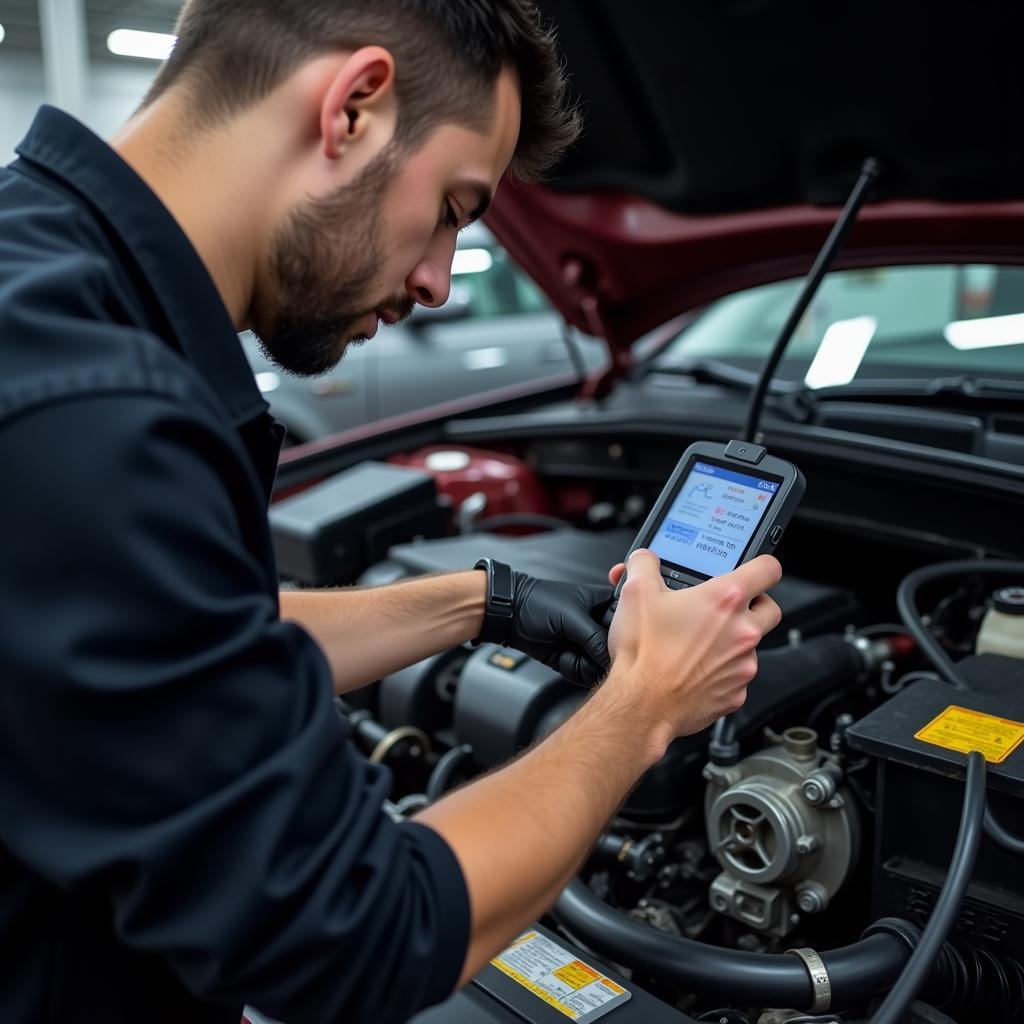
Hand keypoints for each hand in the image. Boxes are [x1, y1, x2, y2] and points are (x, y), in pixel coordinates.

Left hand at [506, 572, 613, 685]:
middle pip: (617, 652)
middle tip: (583, 648)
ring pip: (602, 667)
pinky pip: (585, 674)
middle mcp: (601, 626)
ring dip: (582, 663)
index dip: (623, 639)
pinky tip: (562, 656)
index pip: (629, 626)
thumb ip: (594, 637)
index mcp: (607, 605)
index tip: (611, 647)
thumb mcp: (570, 617)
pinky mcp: (578, 659)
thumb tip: (611, 658)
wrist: (512, 617)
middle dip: (598, 656)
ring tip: (568, 648)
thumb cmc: (539, 603)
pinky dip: (572, 669)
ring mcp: (590, 645)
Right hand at [604, 550, 781, 742]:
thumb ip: (644, 565)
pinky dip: (720, 672)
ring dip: (731, 641)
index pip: (768, 569)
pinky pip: (735, 676)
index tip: (753, 569)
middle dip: (752, 605)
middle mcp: (742, 632)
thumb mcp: (635, 592)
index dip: (761, 565)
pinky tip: (693, 669)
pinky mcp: (736, 694)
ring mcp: (743, 665)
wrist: (641, 704)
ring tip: (696, 642)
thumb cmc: (643, 652)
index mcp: (725, 599)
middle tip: (724, 608)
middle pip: (770, 608)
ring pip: (750, 645)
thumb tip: (645, 560)